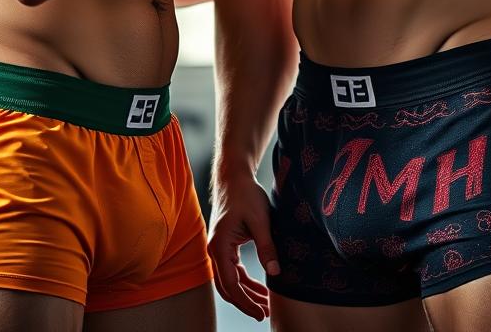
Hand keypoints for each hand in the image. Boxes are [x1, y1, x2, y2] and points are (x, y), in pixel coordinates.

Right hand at [208, 174, 280, 320]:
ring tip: (265, 304)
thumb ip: (267, 247)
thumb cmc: (245, 194)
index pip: (231, 283)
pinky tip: (259, 287)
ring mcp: (218, 247)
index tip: (261, 312)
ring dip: (246, 293)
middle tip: (264, 314)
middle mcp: (215, 249)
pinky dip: (244, 281)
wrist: (234, 176)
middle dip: (245, 302)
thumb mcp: (260, 220)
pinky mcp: (225, 245)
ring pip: (230, 279)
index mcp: (220, 245)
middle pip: (227, 286)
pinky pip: (232, 269)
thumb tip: (275, 273)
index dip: (245, 301)